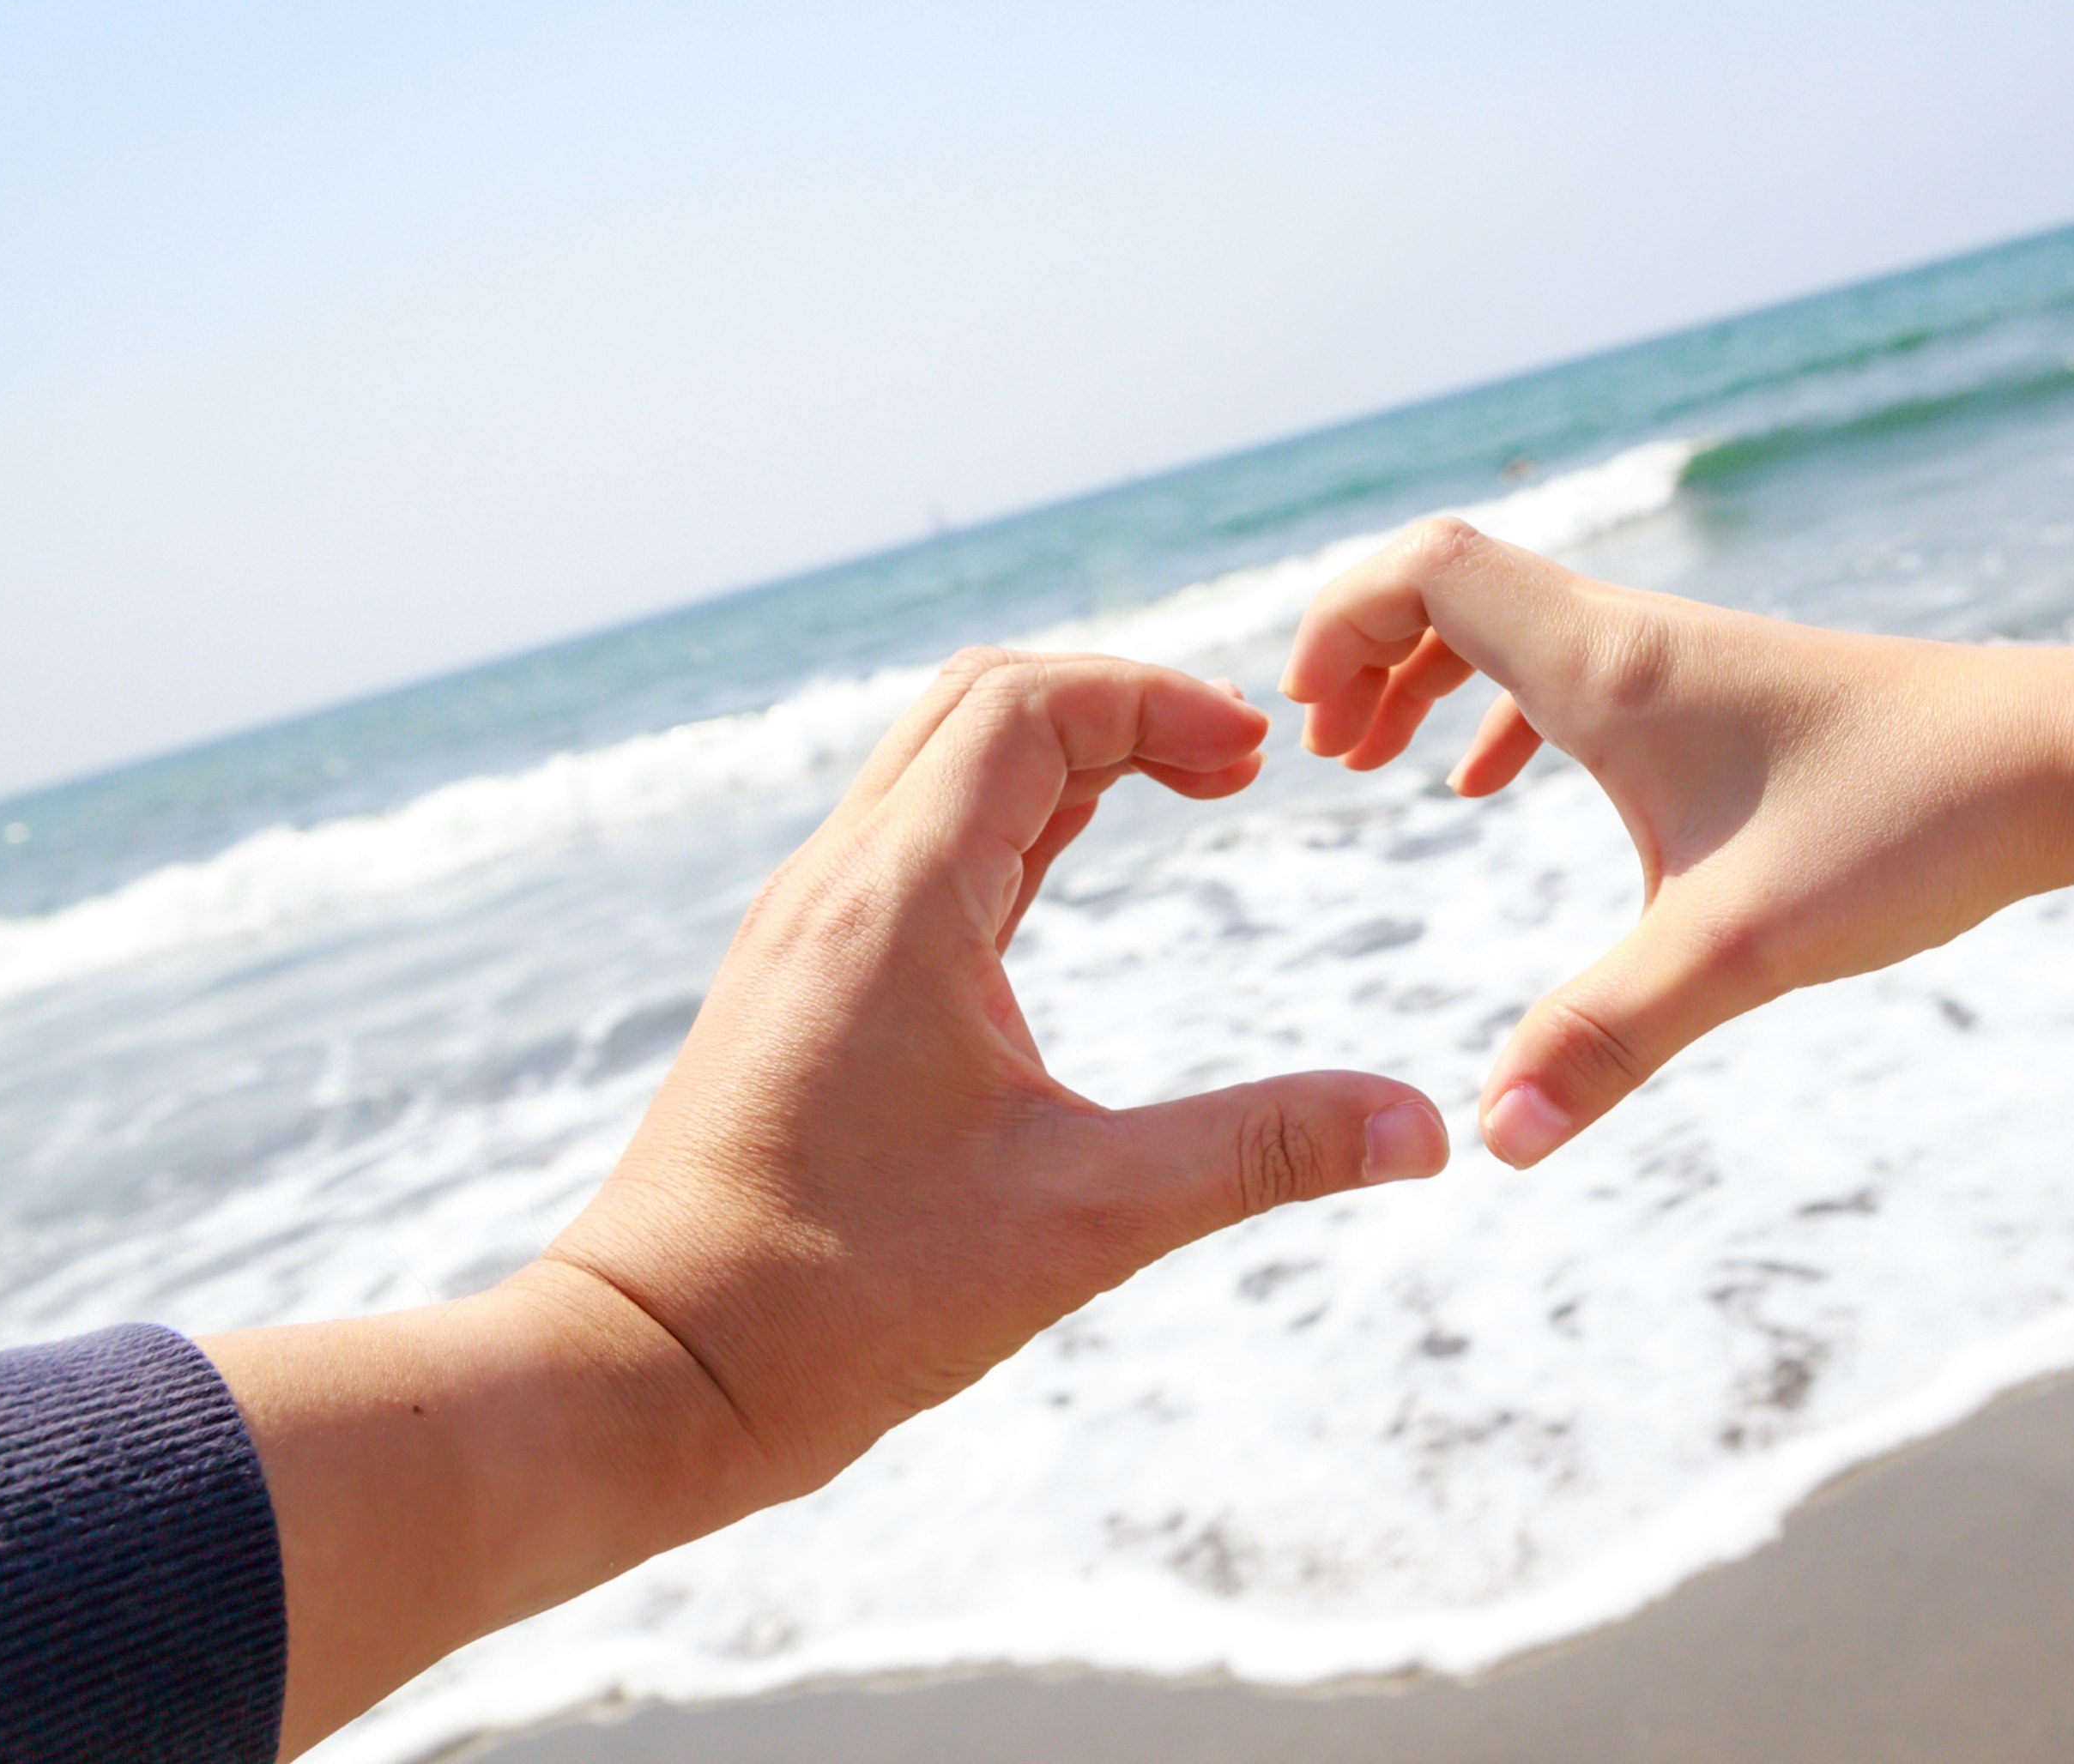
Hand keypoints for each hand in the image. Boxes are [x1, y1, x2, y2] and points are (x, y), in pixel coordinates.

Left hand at [544, 647, 1453, 1501]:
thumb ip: (1260, 1154)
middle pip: (980, 699)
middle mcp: (837, 884)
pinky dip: (1005, 817)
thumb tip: (1426, 1132)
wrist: (647, 1374)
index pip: (1032, 702)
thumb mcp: (1084, 1222)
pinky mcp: (797, 981)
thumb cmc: (844, 1298)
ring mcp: (806, 929)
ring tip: (1181, 794)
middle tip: (1231, 767)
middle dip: (1118, 703)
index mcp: (899, 900)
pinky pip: (909, 841)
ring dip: (1060, 753)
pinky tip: (1067, 873)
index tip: (1257, 761)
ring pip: (936, 762)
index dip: (1158, 702)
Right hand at [1283, 523, 2071, 1165]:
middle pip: (1449, 582)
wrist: (2051, 764)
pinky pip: (1573, 665)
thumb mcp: (1739, 949)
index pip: (1422, 572)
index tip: (1304, 727)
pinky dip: (1506, 706)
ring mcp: (1683, 657)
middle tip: (1324, 756)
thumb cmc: (1902, 829)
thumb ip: (1607, 1039)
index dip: (1335, 624)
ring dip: (1429, 677)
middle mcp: (1634, 639)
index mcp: (1607, 667)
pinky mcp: (1724, 690)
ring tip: (1384, 768)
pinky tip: (1498, 786)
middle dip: (1362, 653)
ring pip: (1512, 621)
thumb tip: (1494, 1144)